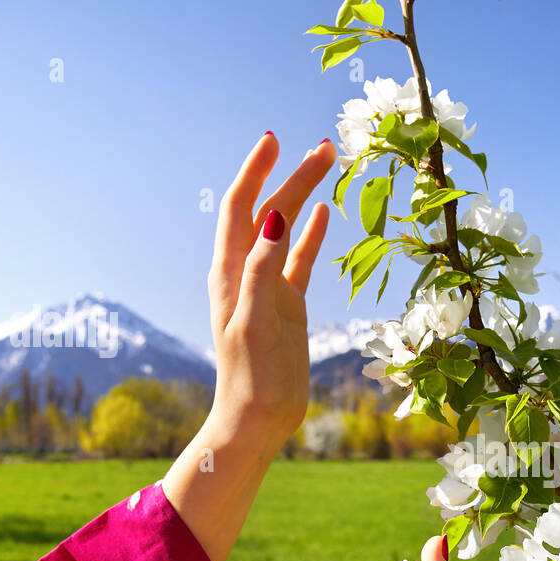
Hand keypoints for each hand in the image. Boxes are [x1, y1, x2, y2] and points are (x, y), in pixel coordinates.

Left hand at [208, 132, 335, 437]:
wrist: (257, 420)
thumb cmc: (251, 378)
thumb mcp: (256, 323)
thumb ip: (261, 271)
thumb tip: (273, 217)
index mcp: (231, 273)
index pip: (241, 208)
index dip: (255, 171)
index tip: (274, 140)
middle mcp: (247, 272)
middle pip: (269, 210)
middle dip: (292, 176)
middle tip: (325, 147)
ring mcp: (268, 287)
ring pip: (288, 229)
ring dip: (305, 196)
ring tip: (329, 164)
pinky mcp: (288, 306)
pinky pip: (301, 260)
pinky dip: (312, 234)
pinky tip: (325, 213)